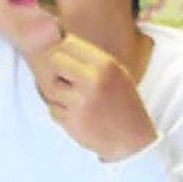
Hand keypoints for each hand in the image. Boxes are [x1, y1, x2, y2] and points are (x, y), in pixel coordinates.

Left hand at [35, 34, 156, 161]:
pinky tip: (77, 115)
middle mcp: (93, 80)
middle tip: (67, 81)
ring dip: (58, 94)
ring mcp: (81, 101)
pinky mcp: (72, 121)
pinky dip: (61, 112)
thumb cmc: (122, 103)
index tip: (69, 62)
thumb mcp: (116, 74)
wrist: (132, 139)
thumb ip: (90, 60)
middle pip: (54, 60)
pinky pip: (52, 109)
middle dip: (57, 70)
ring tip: (75, 100)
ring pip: (50, 86)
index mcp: (105, 65)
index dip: (65, 52)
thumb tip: (58, 42)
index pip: (68, 43)